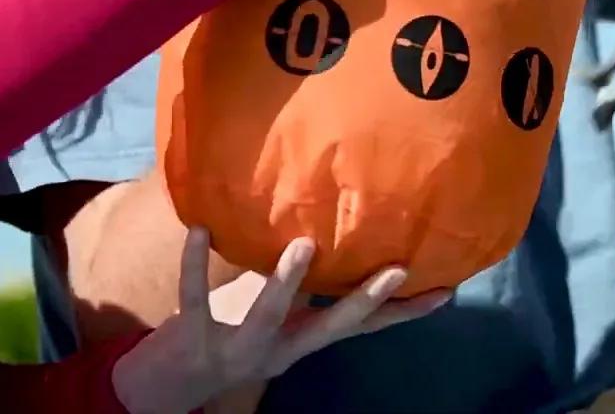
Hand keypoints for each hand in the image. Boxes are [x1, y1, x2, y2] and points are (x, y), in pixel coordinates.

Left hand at [111, 227, 450, 413]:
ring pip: (266, 316)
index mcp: (303, 339)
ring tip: (302, 247)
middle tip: (396, 271)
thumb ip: (306, 290)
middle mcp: (279, 347)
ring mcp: (238, 345)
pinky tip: (199, 229)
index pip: (363, 326)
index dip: (404, 312)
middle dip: (364, 302)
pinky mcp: (194, 335)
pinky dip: (196, 263)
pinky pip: (195, 297)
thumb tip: (341, 236)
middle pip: (330, 327)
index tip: (444, 290)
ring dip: (284, 284)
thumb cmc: (233, 337)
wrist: (169, 387)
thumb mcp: (278, 321)